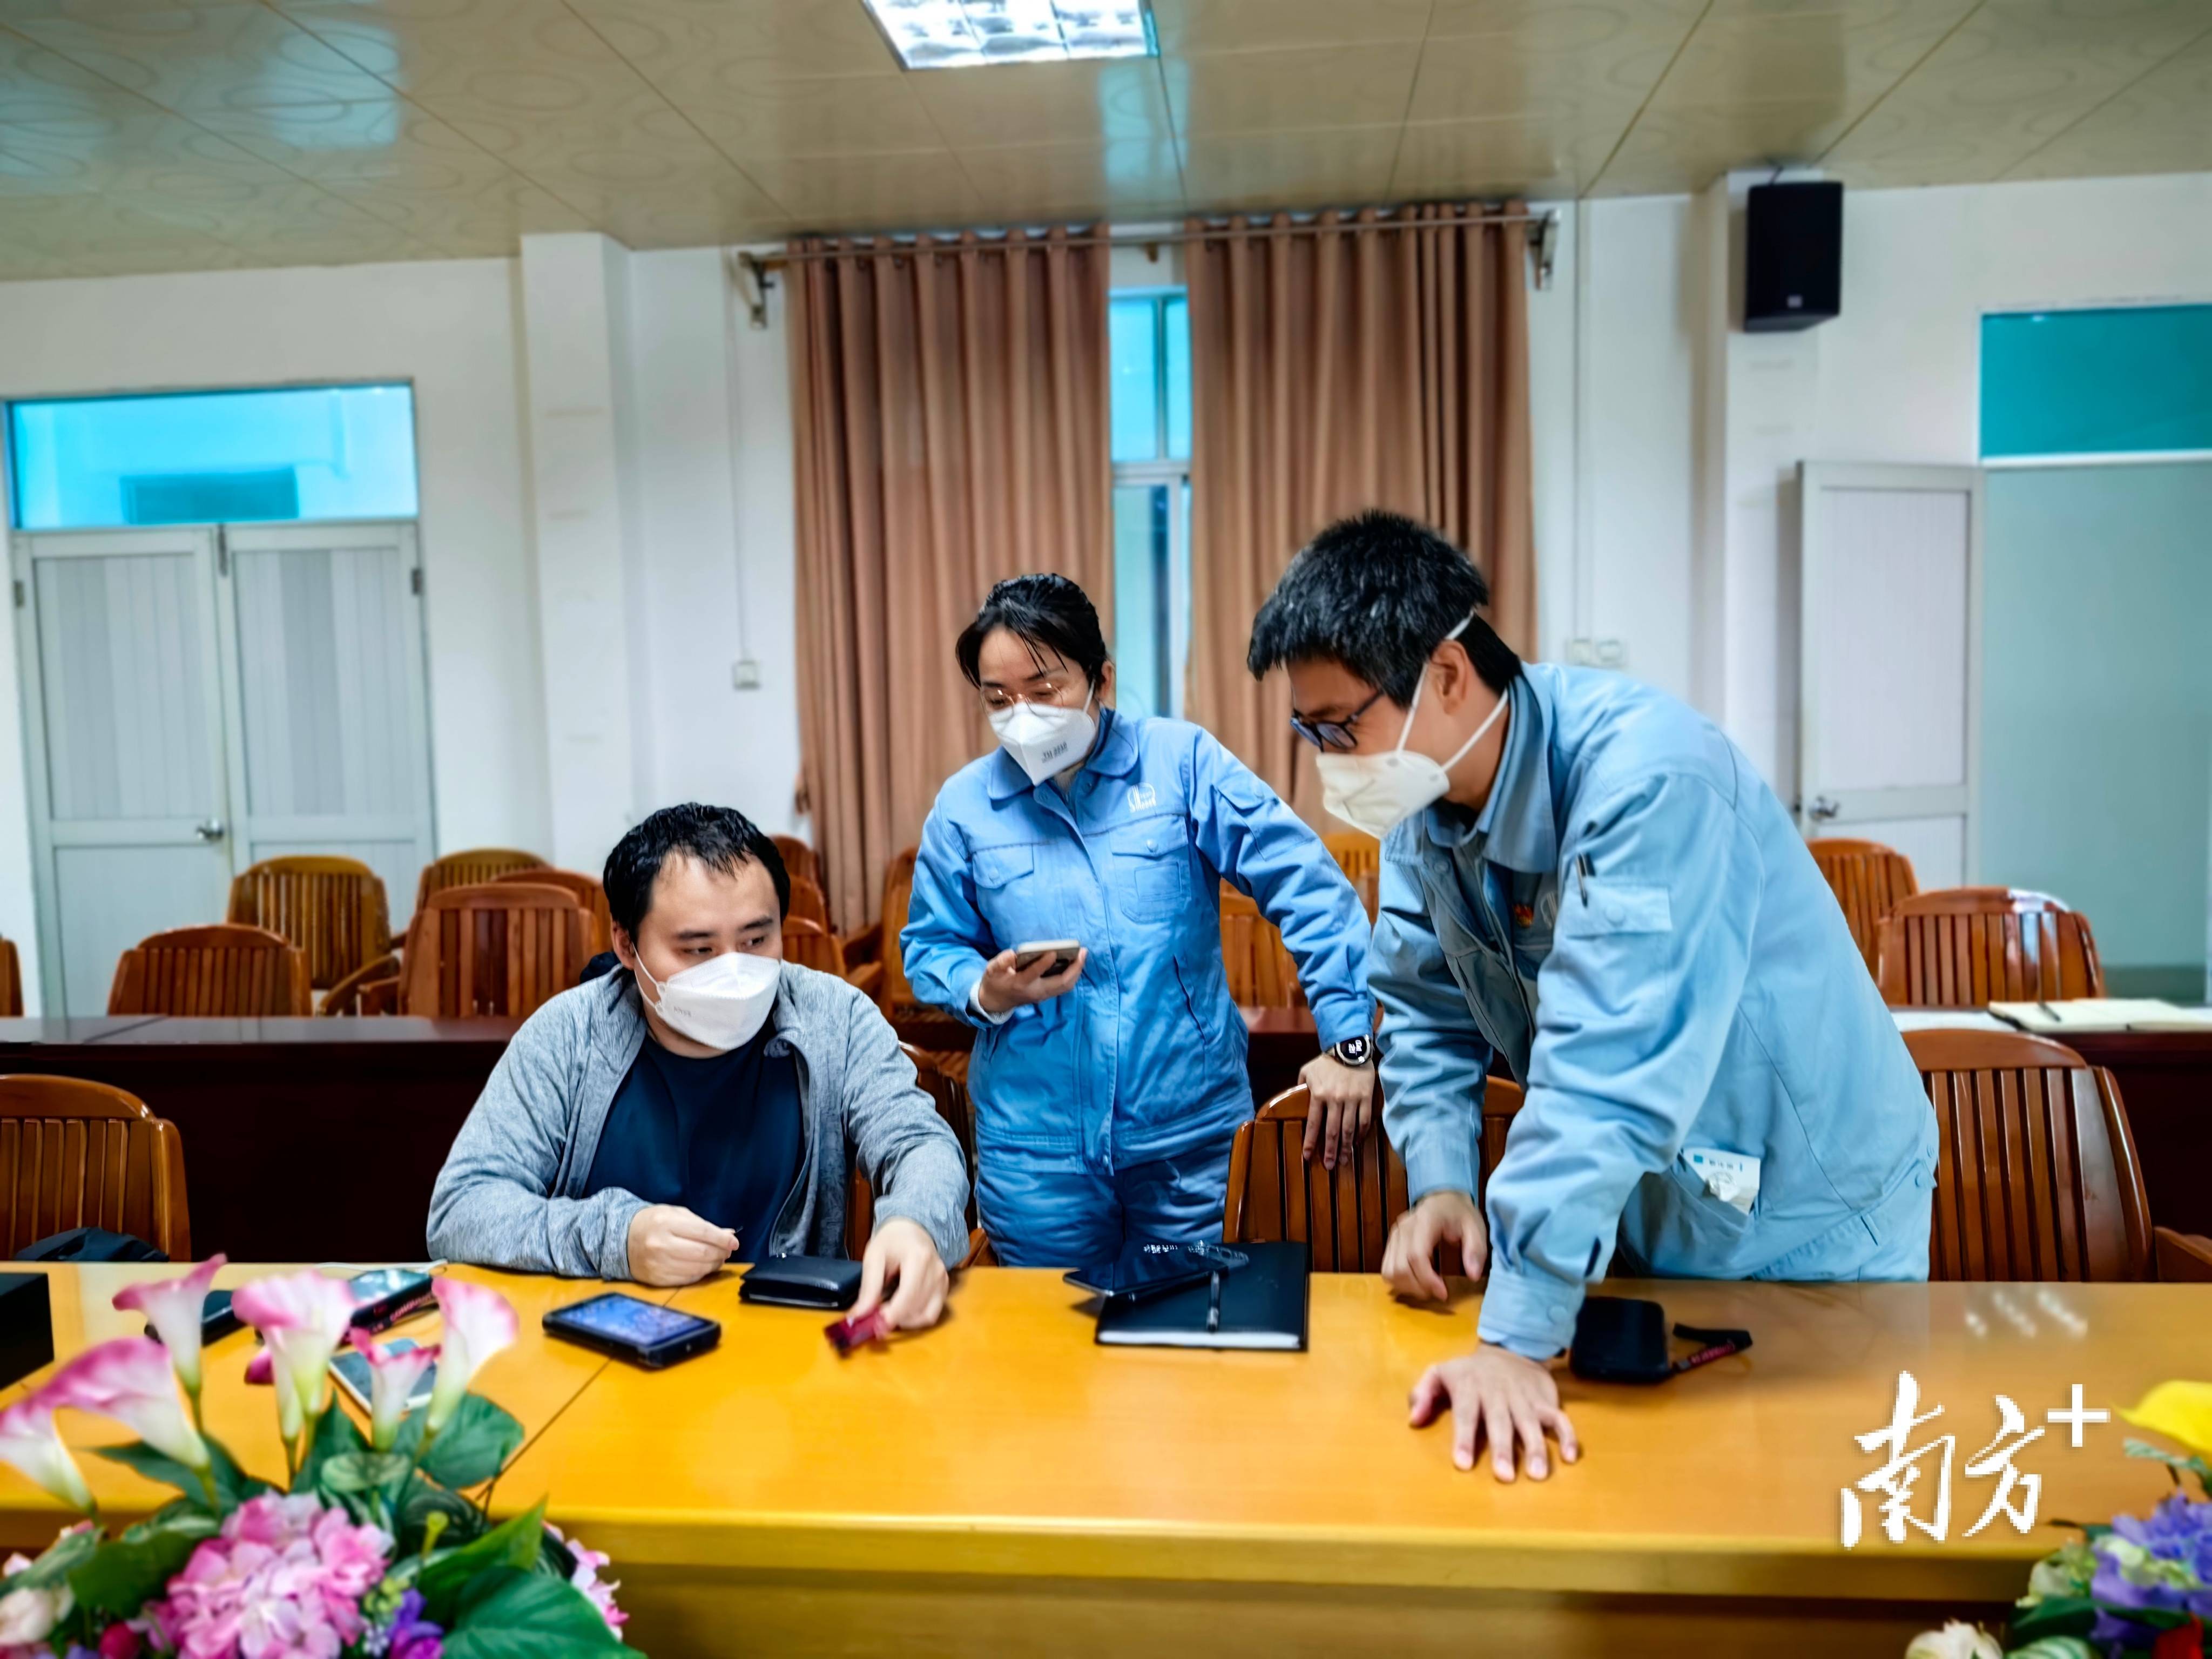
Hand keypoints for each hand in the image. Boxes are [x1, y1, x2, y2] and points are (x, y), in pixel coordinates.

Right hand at [626, 1205, 735, 1286]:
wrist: (622, 1239)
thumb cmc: (653, 1223)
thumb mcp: (676, 1214)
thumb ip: (702, 1224)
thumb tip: (728, 1234)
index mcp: (666, 1223)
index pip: (703, 1233)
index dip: (723, 1239)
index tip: (734, 1242)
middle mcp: (661, 1244)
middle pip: (702, 1253)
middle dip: (720, 1253)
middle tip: (726, 1251)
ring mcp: (658, 1264)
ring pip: (697, 1269)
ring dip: (713, 1265)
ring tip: (717, 1259)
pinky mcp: (656, 1279)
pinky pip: (687, 1280)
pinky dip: (700, 1274)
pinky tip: (703, 1267)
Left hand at [852, 1218, 949, 1331]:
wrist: (911, 1230)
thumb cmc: (891, 1241)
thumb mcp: (874, 1257)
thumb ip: (869, 1287)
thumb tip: (859, 1316)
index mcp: (919, 1257)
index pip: (909, 1295)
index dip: (892, 1315)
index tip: (875, 1325)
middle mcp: (936, 1270)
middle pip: (916, 1308)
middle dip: (894, 1319)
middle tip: (874, 1320)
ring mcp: (943, 1281)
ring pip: (926, 1316)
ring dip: (905, 1322)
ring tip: (887, 1313)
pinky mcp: (944, 1289)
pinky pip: (932, 1314)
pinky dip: (915, 1320)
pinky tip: (901, 1313)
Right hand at [975, 946, 1086, 1015]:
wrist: (996, 1002)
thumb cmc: (994, 982)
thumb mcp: (991, 971)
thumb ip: (1001, 962)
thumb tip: (1012, 954)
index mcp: (1020, 984)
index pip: (1034, 973)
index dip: (1044, 963)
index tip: (1053, 952)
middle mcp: (1035, 991)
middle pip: (1060, 983)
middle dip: (1074, 968)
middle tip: (1082, 951)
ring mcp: (1043, 995)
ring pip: (1066, 986)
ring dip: (1076, 972)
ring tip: (1082, 955)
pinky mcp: (1046, 995)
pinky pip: (1064, 987)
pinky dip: (1073, 976)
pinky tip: (1076, 964)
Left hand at [1298, 1053, 1373, 1169]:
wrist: (1349, 1046)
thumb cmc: (1326, 1060)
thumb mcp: (1306, 1071)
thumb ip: (1300, 1086)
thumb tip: (1292, 1099)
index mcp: (1318, 1094)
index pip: (1313, 1124)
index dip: (1310, 1142)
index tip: (1308, 1156)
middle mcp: (1335, 1100)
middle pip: (1332, 1131)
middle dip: (1330, 1151)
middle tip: (1330, 1166)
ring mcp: (1352, 1099)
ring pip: (1349, 1129)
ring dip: (1346, 1148)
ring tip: (1344, 1161)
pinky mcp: (1366, 1097)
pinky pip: (1365, 1120)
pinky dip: (1361, 1134)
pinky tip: (1357, 1143)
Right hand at [1381, 1190, 1486, 1300]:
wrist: (1443, 1199)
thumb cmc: (1459, 1214)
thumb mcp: (1476, 1227)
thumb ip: (1475, 1250)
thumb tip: (1473, 1274)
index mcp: (1426, 1221)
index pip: (1416, 1255)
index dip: (1427, 1279)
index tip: (1443, 1293)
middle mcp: (1404, 1227)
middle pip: (1400, 1267)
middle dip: (1418, 1287)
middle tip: (1437, 1293)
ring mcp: (1395, 1234)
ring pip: (1389, 1271)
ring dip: (1406, 1287)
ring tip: (1426, 1289)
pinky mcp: (1391, 1242)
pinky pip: (1386, 1269)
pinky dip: (1399, 1282)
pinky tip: (1416, 1283)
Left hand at [1409, 1344, 1579, 1479]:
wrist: (1509, 1349)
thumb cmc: (1469, 1372)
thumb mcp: (1439, 1373)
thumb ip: (1423, 1394)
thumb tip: (1413, 1420)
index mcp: (1470, 1387)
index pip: (1466, 1414)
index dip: (1464, 1438)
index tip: (1463, 1464)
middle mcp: (1498, 1393)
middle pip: (1501, 1421)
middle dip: (1503, 1448)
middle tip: (1504, 1476)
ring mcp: (1524, 1397)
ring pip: (1531, 1422)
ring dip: (1537, 1448)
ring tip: (1538, 1475)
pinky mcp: (1545, 1401)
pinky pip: (1560, 1418)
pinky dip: (1568, 1435)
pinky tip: (1570, 1457)